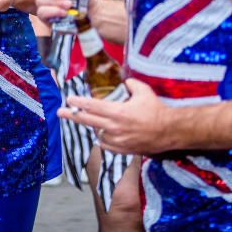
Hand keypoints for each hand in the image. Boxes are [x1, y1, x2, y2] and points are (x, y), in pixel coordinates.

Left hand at [58, 78, 175, 154]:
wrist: (171, 132)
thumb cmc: (157, 110)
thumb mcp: (144, 91)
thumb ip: (131, 84)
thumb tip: (125, 81)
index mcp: (117, 112)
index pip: (92, 106)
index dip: (78, 102)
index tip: (68, 99)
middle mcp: (115, 127)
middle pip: (87, 120)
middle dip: (72, 115)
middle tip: (60, 112)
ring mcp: (118, 140)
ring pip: (97, 133)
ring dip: (93, 127)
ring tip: (91, 121)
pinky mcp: (124, 150)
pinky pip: (106, 144)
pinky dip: (103, 139)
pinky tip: (102, 134)